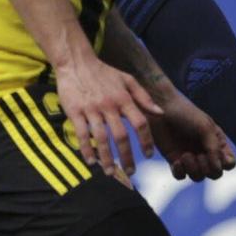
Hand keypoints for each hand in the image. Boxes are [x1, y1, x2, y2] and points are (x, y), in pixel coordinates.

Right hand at [54, 54, 156, 179]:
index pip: (140, 122)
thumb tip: (160, 113)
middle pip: (121, 136)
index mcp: (123, 98)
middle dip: (127, 156)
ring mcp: (91, 109)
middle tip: (131, 171)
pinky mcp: (75, 112)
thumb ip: (144, 97)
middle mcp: (109, 105)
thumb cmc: (103, 72)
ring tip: (111, 172)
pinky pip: (82, 134)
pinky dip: (87, 149)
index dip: (146, 140)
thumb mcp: (127, 79)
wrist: (76, 62)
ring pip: (101, 138)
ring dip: (107, 158)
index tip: (148, 155)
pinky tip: (91, 161)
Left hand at [147, 89, 234, 182]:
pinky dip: (180, 172)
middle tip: (199, 155)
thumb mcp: (205, 127)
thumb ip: (214, 148)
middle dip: (208, 168)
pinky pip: (181, 176)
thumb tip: (218, 168)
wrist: (161, 108)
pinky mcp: (174, 160)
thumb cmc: (186, 113)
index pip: (229, 163)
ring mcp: (190, 157)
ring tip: (185, 155)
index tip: (215, 154)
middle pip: (215, 173)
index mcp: (216, 142)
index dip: (225, 164)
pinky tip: (177, 162)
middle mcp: (205, 152)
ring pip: (198, 177)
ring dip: (194, 170)